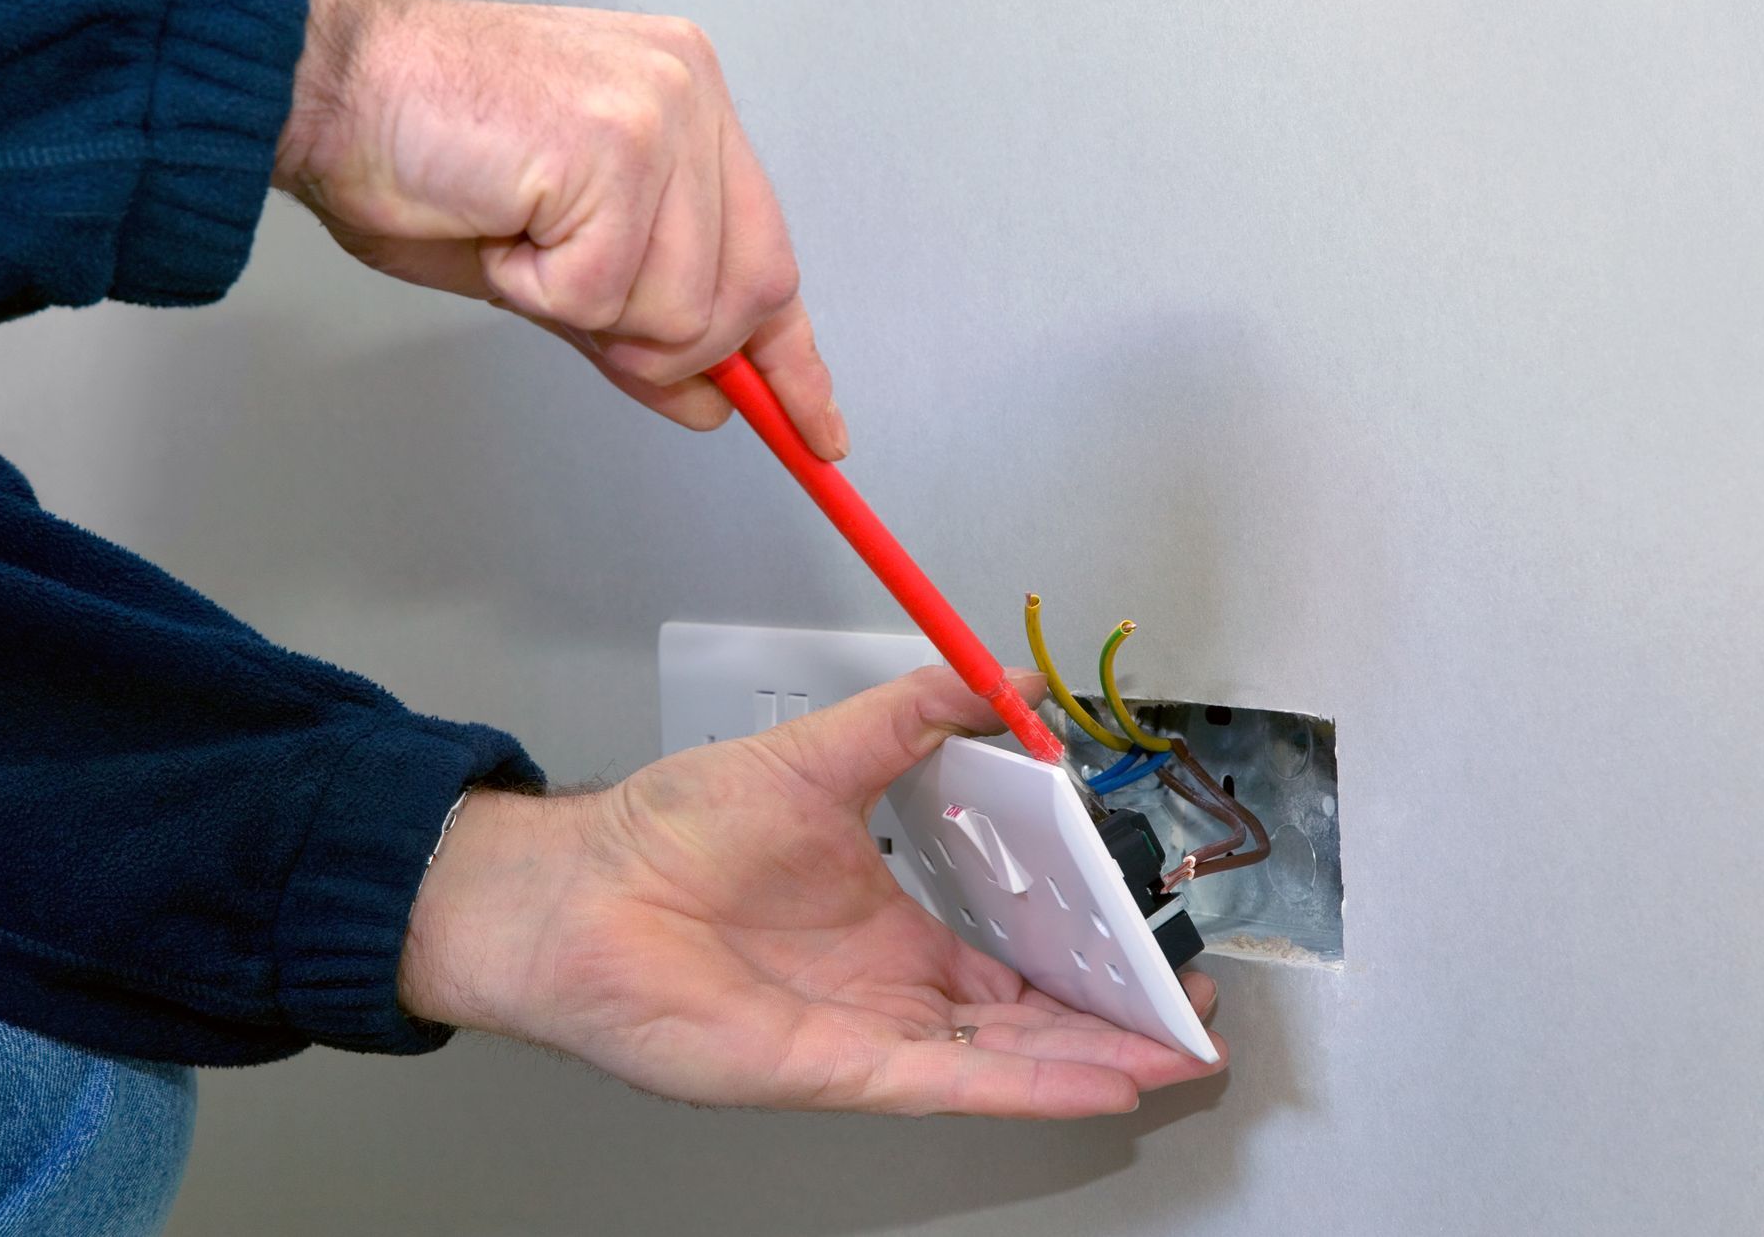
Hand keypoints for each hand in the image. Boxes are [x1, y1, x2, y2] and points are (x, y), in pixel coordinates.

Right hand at [272, 0, 845, 458]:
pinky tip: (502, 228)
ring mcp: (663, 114)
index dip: (793, 361)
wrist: (325, 88)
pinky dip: (539, 290)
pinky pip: (605, 296)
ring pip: (682, 311)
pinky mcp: (616, 145)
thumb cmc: (423, 154)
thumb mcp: (556, 266)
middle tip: (574, 298)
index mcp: (689, 109)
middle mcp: (692, 97)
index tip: (820, 430)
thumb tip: (711, 399)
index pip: (771, 259)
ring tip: (521, 238)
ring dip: (586, 311)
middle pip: (748, 297)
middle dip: (667, 346)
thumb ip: (643, 328)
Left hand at [398, 667, 1226, 1117]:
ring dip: (1094, 1055)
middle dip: (1112, 1014)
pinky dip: (1031, 1084)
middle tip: (1187, 1008)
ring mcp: (868, 1032)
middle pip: (1027, 1013)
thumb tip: (1000, 678)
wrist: (575, 888)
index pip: (1013, 950)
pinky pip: (954, 1082)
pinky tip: (1099, 1081)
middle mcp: (887, 984)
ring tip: (1174, 1051)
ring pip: (1006, 1054)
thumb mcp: (819, 751)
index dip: (1084, 948)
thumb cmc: (668, 829)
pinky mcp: (838, 1068)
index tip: (1144, 936)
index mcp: (890, 918)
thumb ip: (913, 713)